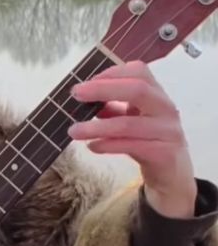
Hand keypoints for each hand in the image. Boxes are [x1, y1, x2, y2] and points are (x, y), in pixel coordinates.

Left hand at [69, 60, 196, 218]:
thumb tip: (83, 98)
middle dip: (103, 89)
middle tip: (76, 94)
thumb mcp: (130, 119)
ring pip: (129, 124)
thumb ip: (112, 108)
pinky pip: (131, 146)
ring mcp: (168, 131)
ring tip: (74, 130)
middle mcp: (165, 108)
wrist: (172, 174)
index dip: (112, 73)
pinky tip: (92, 146)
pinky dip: (108, 145)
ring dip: (97, 127)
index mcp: (157, 94)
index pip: (139, 72)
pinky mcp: (164, 153)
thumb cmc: (148, 140)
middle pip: (138, 89)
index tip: (86, 82)